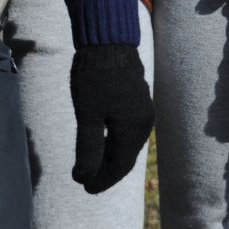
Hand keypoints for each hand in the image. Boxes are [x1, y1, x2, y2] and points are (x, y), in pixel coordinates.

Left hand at [69, 44, 153, 193]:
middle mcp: (144, 123)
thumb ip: (88, 149)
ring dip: (109, 156)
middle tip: (84, 179)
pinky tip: (101, 140)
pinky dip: (114, 141)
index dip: (102, 180)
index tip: (83, 187)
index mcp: (133, 129)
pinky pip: (128, 130)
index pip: (119, 166)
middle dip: (105, 171)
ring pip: (127, 144)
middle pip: (125, 157)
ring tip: (90, 163)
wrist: (108, 41)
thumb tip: (84, 178)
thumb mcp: (87, 116)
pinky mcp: (139, 101)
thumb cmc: (95, 77)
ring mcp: (144, 111)